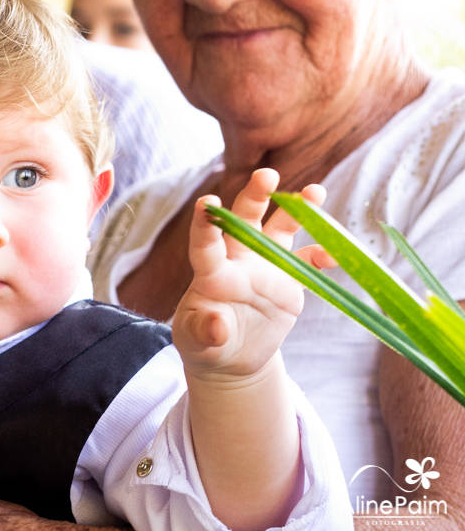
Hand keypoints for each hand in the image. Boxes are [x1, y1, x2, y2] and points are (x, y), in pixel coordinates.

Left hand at [174, 168, 334, 380]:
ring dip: (297, 210)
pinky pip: (308, 261)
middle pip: (245, 220)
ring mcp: (266, 266)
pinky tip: (334, 254)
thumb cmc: (204, 344)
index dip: (205, 224)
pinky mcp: (289, 280)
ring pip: (281, 229)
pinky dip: (323, 255)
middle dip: (255, 195)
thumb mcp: (196, 342)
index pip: (205, 244)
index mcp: (210, 273)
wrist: (232, 356)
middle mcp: (238, 260)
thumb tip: (217, 326)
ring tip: (315, 191)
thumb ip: (203, 332)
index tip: (205, 203)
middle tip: (266, 174)